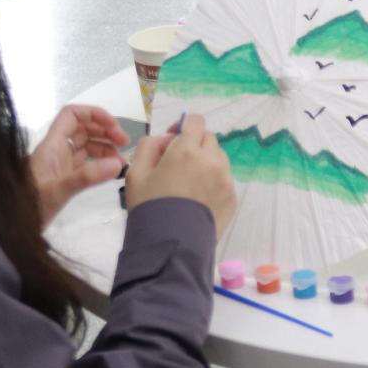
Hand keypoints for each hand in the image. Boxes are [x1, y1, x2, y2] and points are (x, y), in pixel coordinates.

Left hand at [29, 105, 129, 228]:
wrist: (13, 225)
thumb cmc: (29, 205)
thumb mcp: (59, 191)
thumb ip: (87, 177)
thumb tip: (118, 163)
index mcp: (52, 145)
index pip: (72, 115)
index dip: (93, 114)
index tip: (113, 126)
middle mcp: (56, 150)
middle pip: (82, 128)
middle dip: (104, 130)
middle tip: (124, 143)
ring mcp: (60, 164)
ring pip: (85, 145)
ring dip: (105, 146)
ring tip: (122, 160)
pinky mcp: (63, 177)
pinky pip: (85, 162)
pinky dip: (100, 162)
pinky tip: (111, 171)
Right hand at [126, 113, 236, 237]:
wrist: (170, 246)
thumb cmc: (149, 207)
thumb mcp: (135, 173)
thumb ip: (149, 146)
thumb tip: (165, 140)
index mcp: (188, 150)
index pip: (196, 121)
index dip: (183, 126)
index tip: (172, 142)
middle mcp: (212, 161)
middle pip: (209, 139)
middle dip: (194, 144)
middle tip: (177, 164)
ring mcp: (226, 180)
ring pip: (219, 159)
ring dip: (206, 163)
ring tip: (189, 184)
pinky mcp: (232, 198)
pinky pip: (224, 180)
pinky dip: (213, 183)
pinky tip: (197, 200)